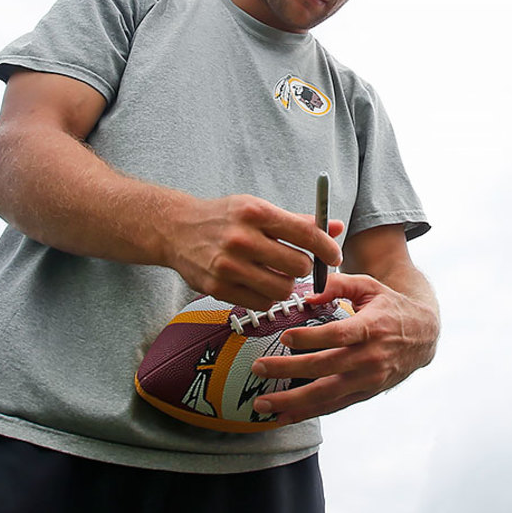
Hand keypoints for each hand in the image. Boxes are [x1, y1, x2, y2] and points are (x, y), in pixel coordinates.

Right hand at [166, 194, 344, 308]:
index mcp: (256, 213)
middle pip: (298, 266)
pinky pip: (261, 303)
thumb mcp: (259, 209)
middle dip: (305, 268)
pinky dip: (267, 297)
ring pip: (282, 289)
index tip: (334, 256)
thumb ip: (298, 222)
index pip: (306, 234)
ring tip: (277, 274)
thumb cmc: (225, 219)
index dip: (328, 248)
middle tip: (297, 264)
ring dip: (287, 285)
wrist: (175, 229)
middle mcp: (241, 239)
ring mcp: (228, 265)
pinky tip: (259, 283)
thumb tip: (336, 226)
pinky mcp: (217, 288)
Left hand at [249, 271, 439, 424]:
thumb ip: (339, 284)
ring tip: (263, 404)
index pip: (338, 335)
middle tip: (259, 368)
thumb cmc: (391, 307)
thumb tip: (308, 294)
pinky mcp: (366, 393)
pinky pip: (334, 406)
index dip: (311, 338)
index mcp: (372, 327)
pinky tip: (284, 416)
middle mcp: (371, 357)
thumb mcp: (370, 286)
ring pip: (327, 394)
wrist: (423, 336)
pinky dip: (308, 413)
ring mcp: (369, 379)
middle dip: (288, 370)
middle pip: (325, 367)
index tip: (285, 337)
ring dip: (293, 402)